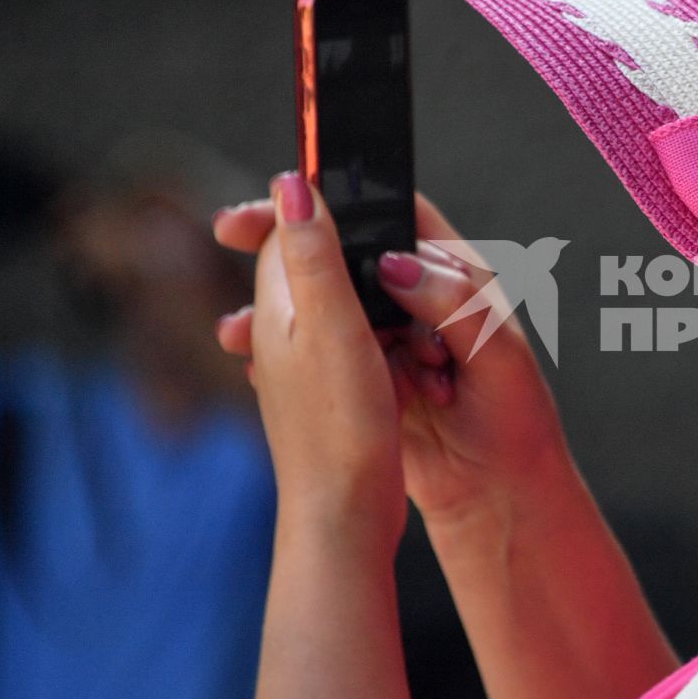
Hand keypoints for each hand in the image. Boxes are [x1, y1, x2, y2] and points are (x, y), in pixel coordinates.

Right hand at [215, 186, 575, 532]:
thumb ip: (454, 303)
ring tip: (239, 327)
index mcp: (456, 275)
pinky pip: (319, 350)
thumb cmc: (516, 417)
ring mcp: (387, 335)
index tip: (287, 189)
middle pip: (345, 248)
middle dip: (286, 240)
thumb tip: (393, 263)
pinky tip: (252, 361)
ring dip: (276, 307)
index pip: (393, 213)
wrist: (502, 490)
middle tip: (233, 231)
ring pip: (324, 301)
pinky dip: (285, 353)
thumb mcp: (497, 352)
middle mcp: (418, 296)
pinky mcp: (367, 375)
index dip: (342, 194)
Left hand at [234, 173, 406, 554]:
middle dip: (351, 256)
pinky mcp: (328, 398)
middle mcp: (281, 334)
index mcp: (280, 308)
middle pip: (315, 266)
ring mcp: (302, 369)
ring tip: (417, 325)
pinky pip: (357, 349)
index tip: (347, 189)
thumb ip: (313, 253)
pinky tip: (412, 366)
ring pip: (341, 308)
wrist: (343, 516)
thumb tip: (290, 182)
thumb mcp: (333, 327)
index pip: (289, 232)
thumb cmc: (341, 424)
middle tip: (396, 258)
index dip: (318, 206)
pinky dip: (385, 345)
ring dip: (377, 305)